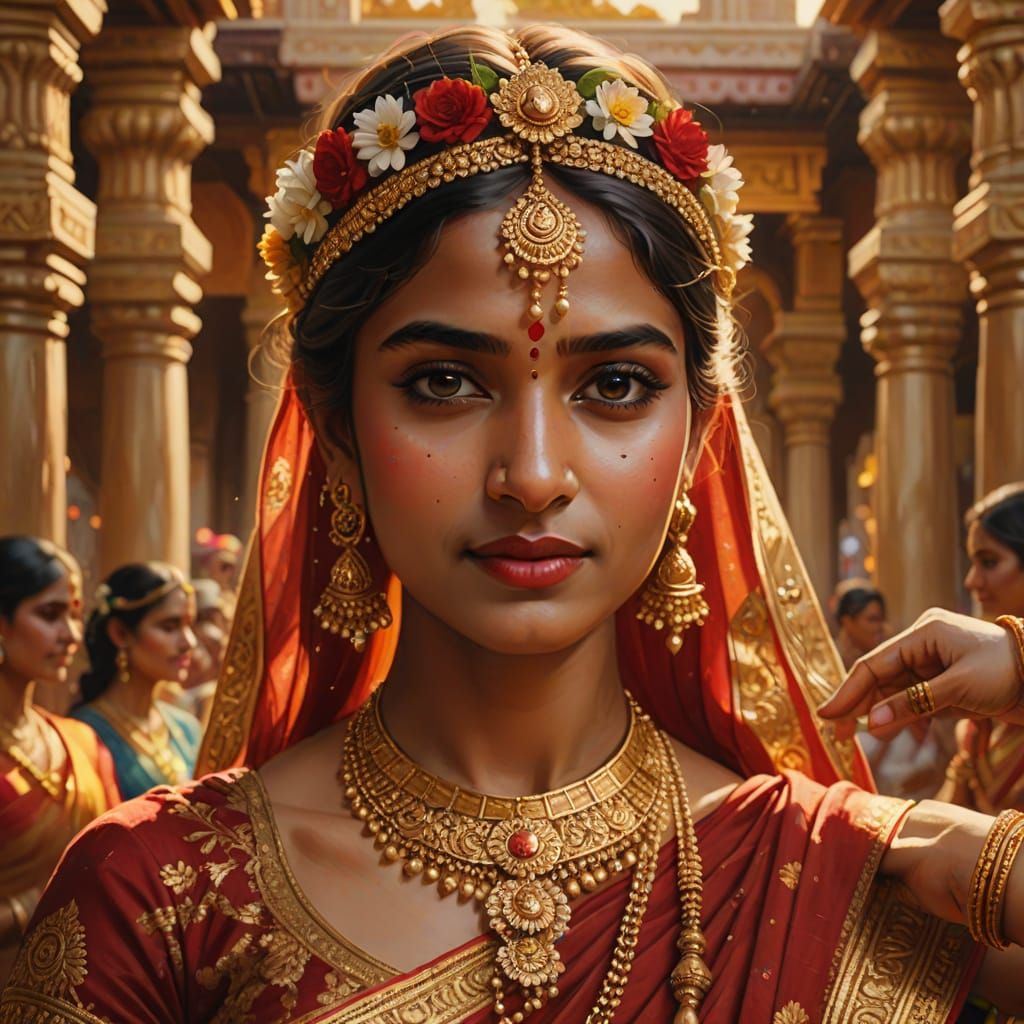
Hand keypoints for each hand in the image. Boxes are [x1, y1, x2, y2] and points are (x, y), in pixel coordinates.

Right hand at [818, 609, 1023, 739]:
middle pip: (880, 676)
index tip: (826, 714)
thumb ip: (913, 704)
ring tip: (858, 735)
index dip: (848, 690)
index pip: (874, 663)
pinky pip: (915, 699)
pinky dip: (903, 716)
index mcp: (923, 633)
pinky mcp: (946, 683)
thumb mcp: (959, 688)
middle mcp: (924, 645)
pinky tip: (892, 730)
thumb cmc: (1008, 671)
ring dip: (880, 712)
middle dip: (858, 704)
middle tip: (835, 731)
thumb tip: (870, 723)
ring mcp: (935, 664)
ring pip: (895, 690)